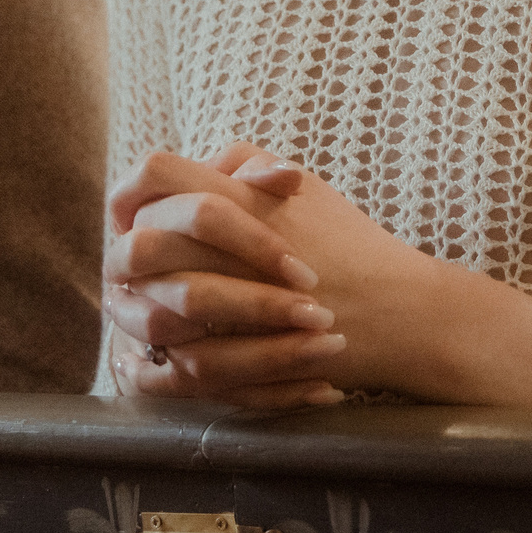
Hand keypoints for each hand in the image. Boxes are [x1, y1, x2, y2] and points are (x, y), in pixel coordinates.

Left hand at [110, 145, 531, 407]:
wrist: (400, 312)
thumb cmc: (353, 246)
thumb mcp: (306, 189)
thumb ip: (251, 169)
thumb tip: (204, 162)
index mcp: (242, 198)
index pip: (157, 173)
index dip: (138, 190)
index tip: (143, 213)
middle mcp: (230, 246)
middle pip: (141, 242)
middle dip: (131, 258)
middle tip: (134, 270)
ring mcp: (234, 305)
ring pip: (151, 311)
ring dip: (136, 315)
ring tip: (136, 316)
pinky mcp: (242, 359)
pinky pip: (175, 368)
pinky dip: (153, 370)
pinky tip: (148, 361)